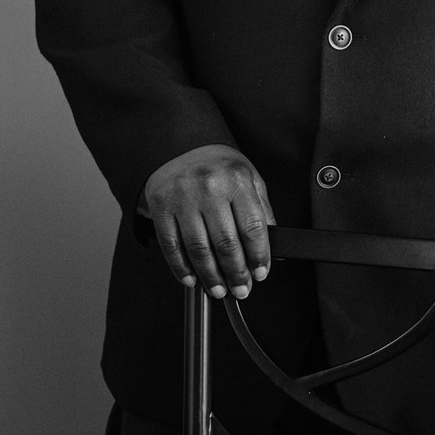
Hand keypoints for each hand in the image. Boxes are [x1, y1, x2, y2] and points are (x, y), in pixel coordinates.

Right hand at [142, 144, 275, 299]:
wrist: (182, 145)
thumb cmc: (219, 166)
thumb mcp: (249, 178)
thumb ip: (262, 211)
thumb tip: (273, 248)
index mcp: (236, 179)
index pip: (252, 226)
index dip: (258, 256)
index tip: (260, 273)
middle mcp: (209, 186)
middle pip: (226, 242)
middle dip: (236, 273)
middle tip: (241, 288)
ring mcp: (183, 197)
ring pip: (199, 249)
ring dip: (210, 277)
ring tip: (219, 289)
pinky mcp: (161, 207)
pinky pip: (171, 246)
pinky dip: (181, 269)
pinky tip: (192, 279)